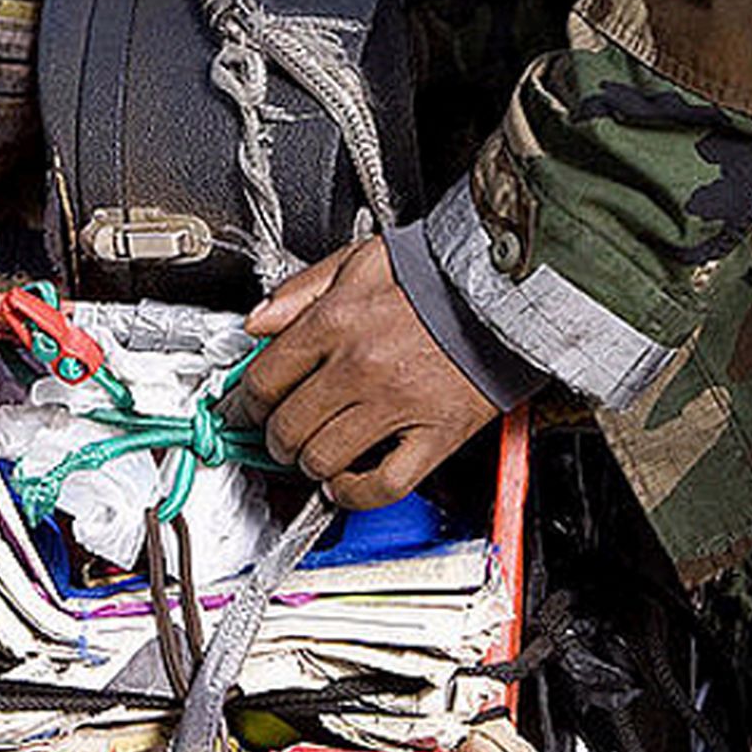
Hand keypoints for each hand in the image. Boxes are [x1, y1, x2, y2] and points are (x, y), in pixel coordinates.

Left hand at [238, 237, 500, 507]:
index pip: (265, 379)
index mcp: (337, 322)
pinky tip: (347, 482)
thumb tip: (257, 321)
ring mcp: (396, 405)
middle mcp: (360, 366)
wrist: (504, 290)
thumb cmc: (437, 275)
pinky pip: (381, 485)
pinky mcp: (434, 434)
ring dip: (310, 463)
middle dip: (276, 437)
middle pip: (288, 426)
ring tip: (315, 453)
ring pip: (324, 458)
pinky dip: (354, 492)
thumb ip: (301, 288)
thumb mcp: (360, 259)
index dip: (248, 401)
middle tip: (281, 434)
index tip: (251, 407)